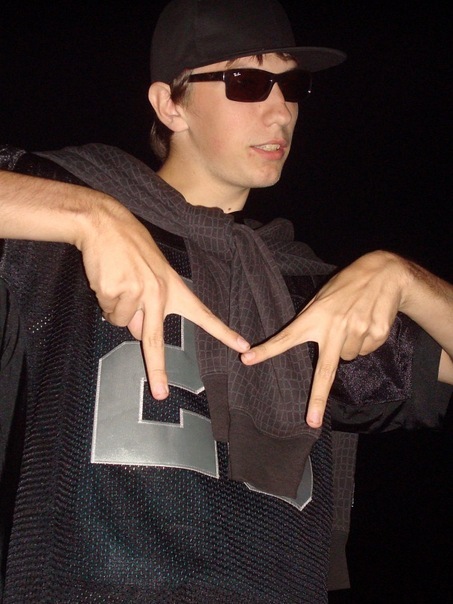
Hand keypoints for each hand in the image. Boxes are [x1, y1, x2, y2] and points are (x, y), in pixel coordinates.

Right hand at [78, 197, 249, 398]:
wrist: (106, 223)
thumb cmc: (130, 248)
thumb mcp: (151, 273)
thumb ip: (150, 304)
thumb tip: (135, 333)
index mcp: (173, 288)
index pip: (203, 314)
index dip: (223, 332)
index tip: (244, 347)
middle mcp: (159, 294)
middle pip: (154, 340)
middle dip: (158, 371)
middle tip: (161, 395)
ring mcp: (138, 294)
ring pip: (121, 322)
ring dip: (116, 307)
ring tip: (118, 280)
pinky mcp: (117, 292)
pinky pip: (107, 310)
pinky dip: (104, 298)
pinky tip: (108, 277)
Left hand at [241, 251, 406, 427]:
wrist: (385, 274)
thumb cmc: (347, 284)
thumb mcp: (322, 295)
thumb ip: (311, 317)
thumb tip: (302, 337)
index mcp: (315, 316)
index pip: (286, 337)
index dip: (267, 350)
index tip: (247, 359)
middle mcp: (334, 328)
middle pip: (324, 371)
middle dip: (317, 398)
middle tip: (312, 422)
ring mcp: (357, 333)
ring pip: (347, 357)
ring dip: (347, 346)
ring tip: (352, 321)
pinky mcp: (375, 335)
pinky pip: (365, 350)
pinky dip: (364, 342)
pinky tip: (366, 322)